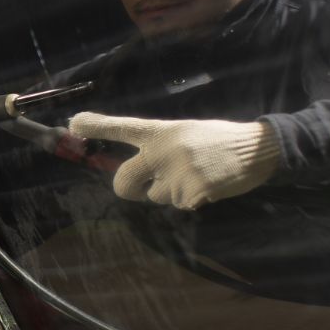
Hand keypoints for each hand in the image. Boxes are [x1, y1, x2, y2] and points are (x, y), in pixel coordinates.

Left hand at [68, 112, 279, 210]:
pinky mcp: (192, 193)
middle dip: (130, 189)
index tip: (73, 124)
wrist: (256, 149)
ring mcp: (177, 173)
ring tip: (197, 174)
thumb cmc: (216, 141)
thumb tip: (130, 171)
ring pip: (156, 197)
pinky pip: (180, 205)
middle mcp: (163, 151)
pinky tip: (209, 185)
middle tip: (146, 185)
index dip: (96, 126)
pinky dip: (192, 200)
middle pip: (123, 183)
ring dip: (171, 192)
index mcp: (160, 131)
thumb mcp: (184, 133)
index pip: (123, 127)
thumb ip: (156, 147)